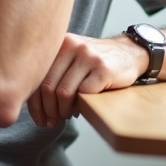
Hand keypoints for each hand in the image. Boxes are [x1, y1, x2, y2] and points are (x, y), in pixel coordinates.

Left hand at [27, 33, 146, 127]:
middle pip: (47, 87)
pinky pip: (83, 94)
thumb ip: (53, 71)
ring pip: (63, 92)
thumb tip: (34, 104)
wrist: (131, 52)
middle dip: (48, 111)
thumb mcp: (72, 58)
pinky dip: (78, 107)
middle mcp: (72, 46)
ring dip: (62, 111)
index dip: (34, 103)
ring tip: (66, 115)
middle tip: (51, 122)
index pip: (37, 76)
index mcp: (59, 43)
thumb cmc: (96, 62)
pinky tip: (79, 110)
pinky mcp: (103, 69)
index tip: (39, 118)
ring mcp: (88, 56)